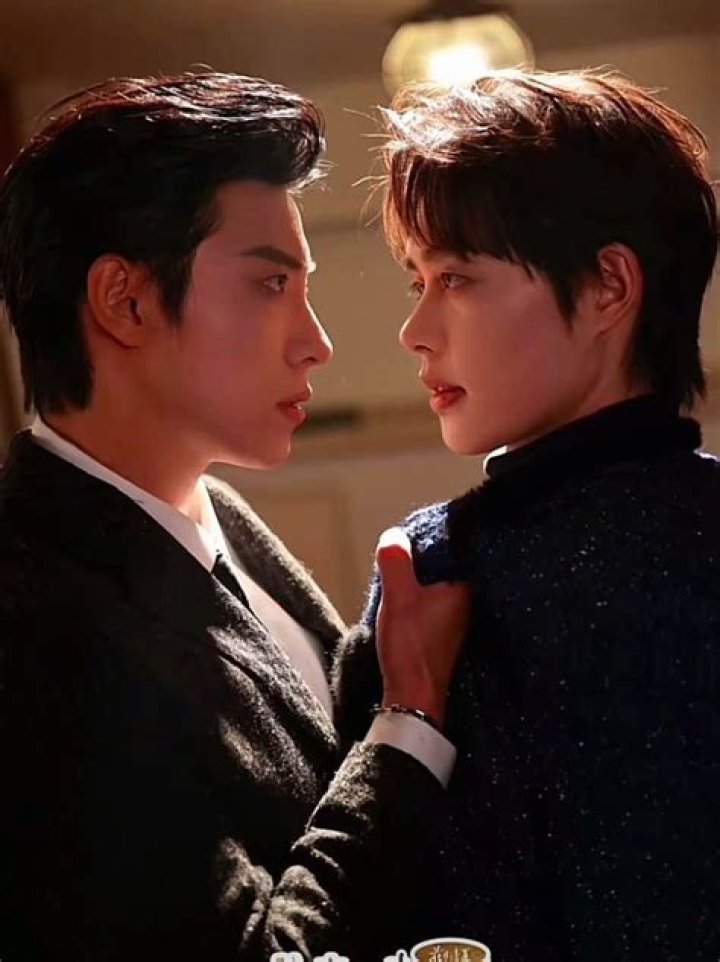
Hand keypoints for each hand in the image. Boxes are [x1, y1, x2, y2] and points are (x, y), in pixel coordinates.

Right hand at [375, 527, 470, 729]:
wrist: (412, 696)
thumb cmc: (411, 647)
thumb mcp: (398, 597)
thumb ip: (396, 562)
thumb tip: (394, 536)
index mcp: (464, 589)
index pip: (452, 549)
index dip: (429, 539)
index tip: (410, 535)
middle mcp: (466, 603)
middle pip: (443, 568)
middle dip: (420, 561)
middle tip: (397, 556)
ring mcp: (457, 620)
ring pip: (436, 587)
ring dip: (417, 582)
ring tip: (395, 578)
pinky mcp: (444, 635)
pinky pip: (431, 605)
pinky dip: (418, 600)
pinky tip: (402, 604)